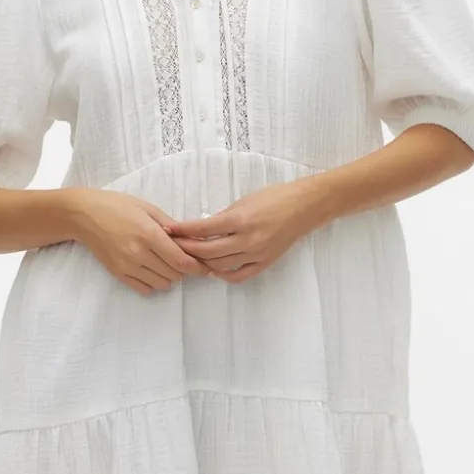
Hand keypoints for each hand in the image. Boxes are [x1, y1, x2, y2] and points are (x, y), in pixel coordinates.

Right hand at [72, 188, 210, 295]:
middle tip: (182, 257)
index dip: (197, 267)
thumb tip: (192, 239)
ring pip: (162, 283)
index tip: (205, 267)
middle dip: (183, 268)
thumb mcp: (147, 208)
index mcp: (149, 234)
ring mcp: (127, 266)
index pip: (181, 261)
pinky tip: (151, 269)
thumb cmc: (116, 206)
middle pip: (174, 274)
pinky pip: (145, 289)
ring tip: (165, 261)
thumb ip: (170, 225)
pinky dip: (153, 282)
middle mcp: (138, 253)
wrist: (83, 215)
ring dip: (169, 275)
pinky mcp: (118, 274)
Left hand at [166, 181, 317, 283]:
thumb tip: (201, 229)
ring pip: (220, 266)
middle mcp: (247, 239)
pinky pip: (239, 275)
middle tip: (173, 245)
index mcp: (240, 219)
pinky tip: (213, 270)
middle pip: (207, 251)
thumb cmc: (274, 198)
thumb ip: (223, 217)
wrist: (304, 207)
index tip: (169, 230)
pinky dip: (223, 275)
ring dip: (202, 263)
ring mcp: (256, 253)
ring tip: (190, 257)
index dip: (182, 231)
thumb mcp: (243, 201)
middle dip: (186, 248)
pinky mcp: (265, 262)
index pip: (202, 229)